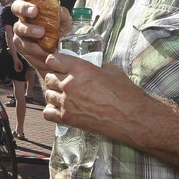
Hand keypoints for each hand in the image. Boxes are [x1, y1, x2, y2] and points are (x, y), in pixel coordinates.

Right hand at [9, 0, 67, 70]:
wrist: (57, 53)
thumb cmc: (59, 33)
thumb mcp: (65, 23)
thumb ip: (63, 15)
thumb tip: (58, 9)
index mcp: (33, 5)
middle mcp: (24, 16)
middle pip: (16, 7)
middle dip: (24, 8)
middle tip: (34, 12)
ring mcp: (20, 29)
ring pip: (19, 27)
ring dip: (29, 29)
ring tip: (41, 33)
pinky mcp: (20, 43)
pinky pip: (22, 44)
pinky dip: (33, 46)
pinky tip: (42, 49)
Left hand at [36, 51, 153, 144]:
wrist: (132, 117)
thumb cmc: (126, 93)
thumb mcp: (111, 70)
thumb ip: (94, 66)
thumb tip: (89, 66)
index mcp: (80, 68)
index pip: (52, 59)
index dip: (55, 61)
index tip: (59, 64)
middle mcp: (70, 84)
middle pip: (48, 77)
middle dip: (55, 77)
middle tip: (64, 81)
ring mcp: (66, 102)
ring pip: (47, 94)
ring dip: (54, 93)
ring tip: (64, 95)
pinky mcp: (67, 118)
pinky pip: (48, 112)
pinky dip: (52, 110)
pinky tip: (61, 109)